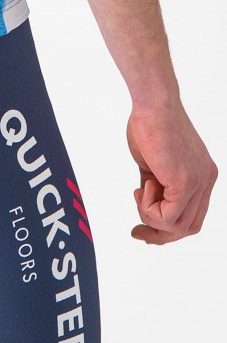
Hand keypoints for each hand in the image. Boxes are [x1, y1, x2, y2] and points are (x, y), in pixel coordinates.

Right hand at [127, 104, 217, 244]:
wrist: (153, 107)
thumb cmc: (150, 128)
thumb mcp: (153, 167)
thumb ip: (156, 188)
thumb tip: (147, 207)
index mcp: (202, 177)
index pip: (191, 219)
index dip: (166, 231)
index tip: (141, 229)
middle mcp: (206, 181)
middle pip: (187, 229)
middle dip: (158, 235)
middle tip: (136, 232)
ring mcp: (199, 182)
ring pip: (176, 227)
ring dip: (149, 218)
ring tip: (141, 192)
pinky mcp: (186, 182)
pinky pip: (167, 216)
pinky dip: (148, 208)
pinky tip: (144, 185)